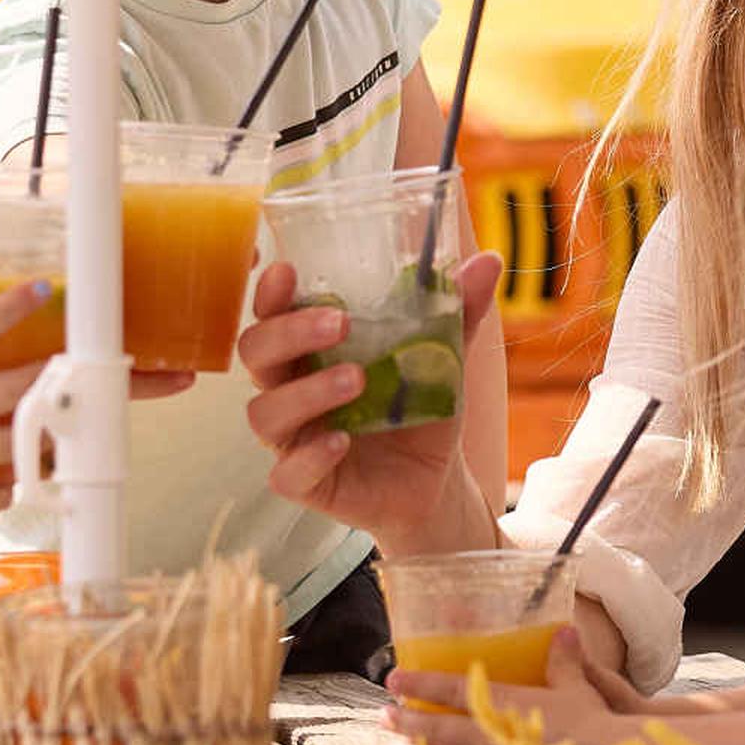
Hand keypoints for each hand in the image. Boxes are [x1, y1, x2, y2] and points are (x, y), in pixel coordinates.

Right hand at [0, 279, 53, 529]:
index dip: (16, 304)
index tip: (43, 289)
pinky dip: (16, 483)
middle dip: (57, 375)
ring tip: (56, 430)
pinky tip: (18, 475)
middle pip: (24, 386)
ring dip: (47, 435)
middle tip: (77, 370)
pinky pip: (3, 492)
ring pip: (26, 443)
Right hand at [235, 252, 504, 550]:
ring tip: (356, 380)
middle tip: (339, 323)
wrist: (436, 479)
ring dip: (305, 393)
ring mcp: (293, 438)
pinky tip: (342, 441)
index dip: (270, 294)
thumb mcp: (442, 356)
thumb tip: (489, 261)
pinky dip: (311, 455)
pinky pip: (287, 473)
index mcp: (308, 350)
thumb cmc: (419, 407)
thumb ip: (456, 311)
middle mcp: (289, 389)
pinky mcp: (304, 483)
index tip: (288, 272)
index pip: (270, 314)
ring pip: (264, 413)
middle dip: (289, 333)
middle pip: (256, 354)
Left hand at [387, 624, 631, 744]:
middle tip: (384, 715)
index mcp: (502, 704)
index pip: (452, 690)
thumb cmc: (593, 724)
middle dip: (409, 720)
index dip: (421, 683)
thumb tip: (565, 631)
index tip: (394, 679)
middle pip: (439, 727)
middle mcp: (490, 736)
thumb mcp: (579, 688)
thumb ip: (565, 661)